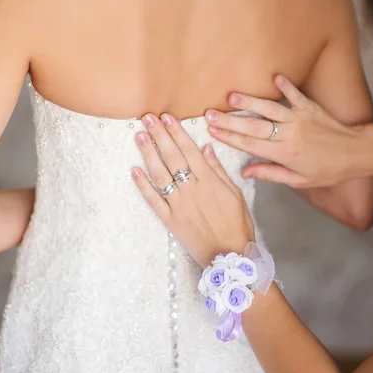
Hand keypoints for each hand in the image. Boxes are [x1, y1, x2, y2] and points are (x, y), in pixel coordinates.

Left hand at [132, 113, 254, 268]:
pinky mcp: (170, 220)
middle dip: (159, 136)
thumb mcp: (235, 193)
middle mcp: (192, 189)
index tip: (167, 117)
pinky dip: (143, 186)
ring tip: (139, 136)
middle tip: (147, 118)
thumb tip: (206, 148)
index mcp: (209, 181)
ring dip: (148, 154)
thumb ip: (219, 170)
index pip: (189, 150)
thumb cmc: (237, 224)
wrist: (231, 255)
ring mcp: (179, 205)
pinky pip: (154, 201)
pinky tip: (134, 170)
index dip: (177, 132)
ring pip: (160, 175)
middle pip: (172, 157)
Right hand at [205, 75, 362, 188]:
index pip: (250, 145)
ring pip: (270, 108)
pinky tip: (274, 76)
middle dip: (229, 120)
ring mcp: (299, 118)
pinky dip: (285, 85)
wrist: (355, 154)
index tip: (211, 131)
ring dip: (250, 101)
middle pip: (254, 126)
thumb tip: (246, 172)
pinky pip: (296, 94)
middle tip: (209, 113)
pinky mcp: (309, 107)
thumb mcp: (298, 180)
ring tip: (231, 96)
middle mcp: (289, 134)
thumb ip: (271, 174)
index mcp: (284, 153)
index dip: (229, 138)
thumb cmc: (326, 170)